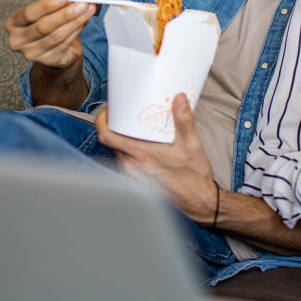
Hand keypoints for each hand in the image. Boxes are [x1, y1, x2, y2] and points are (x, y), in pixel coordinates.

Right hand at [3, 0, 94, 68]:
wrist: (54, 48)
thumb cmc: (47, 25)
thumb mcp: (48, 9)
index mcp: (13, 23)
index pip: (29, 13)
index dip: (46, 5)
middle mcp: (17, 40)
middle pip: (43, 27)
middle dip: (65, 14)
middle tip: (83, 4)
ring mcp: (31, 53)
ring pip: (56, 37)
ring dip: (75, 22)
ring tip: (88, 10)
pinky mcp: (47, 61)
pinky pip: (64, 44)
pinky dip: (76, 31)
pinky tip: (84, 21)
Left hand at [95, 93, 217, 224]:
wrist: (198, 201)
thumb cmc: (194, 177)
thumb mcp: (192, 144)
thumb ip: (184, 120)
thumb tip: (180, 98)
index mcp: (141, 156)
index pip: (107, 137)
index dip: (102, 120)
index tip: (109, 109)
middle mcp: (131, 167)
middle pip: (111, 141)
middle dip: (116, 125)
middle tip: (126, 111)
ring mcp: (132, 175)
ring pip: (117, 151)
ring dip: (123, 137)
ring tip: (136, 126)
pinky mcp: (136, 180)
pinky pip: (125, 160)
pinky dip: (130, 149)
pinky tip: (143, 143)